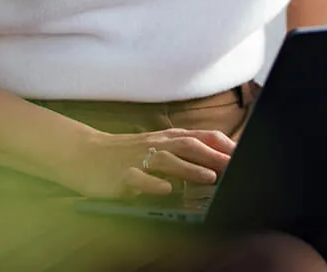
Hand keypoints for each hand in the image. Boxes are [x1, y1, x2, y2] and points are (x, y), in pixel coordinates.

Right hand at [52, 128, 234, 198]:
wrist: (83, 153)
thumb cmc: (124, 153)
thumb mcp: (155, 146)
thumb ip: (181, 151)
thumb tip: (215, 159)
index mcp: (165, 138)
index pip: (200, 136)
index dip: (222, 145)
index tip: (242, 153)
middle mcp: (154, 145)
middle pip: (188, 146)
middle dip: (213, 156)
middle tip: (234, 166)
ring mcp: (137, 159)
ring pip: (167, 160)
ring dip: (190, 168)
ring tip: (210, 177)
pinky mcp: (120, 175)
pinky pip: (138, 178)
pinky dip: (153, 183)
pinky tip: (165, 189)